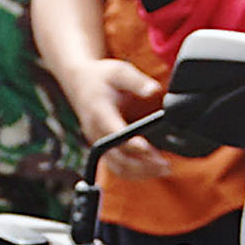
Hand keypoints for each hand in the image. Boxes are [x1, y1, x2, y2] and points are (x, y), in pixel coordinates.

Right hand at [59, 55, 169, 178]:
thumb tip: (154, 90)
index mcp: (100, 113)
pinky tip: (152, 170)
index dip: (132, 144)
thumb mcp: (119, 71)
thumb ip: (137, 81)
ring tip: (164, 169)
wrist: (79, 82)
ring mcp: (98, 142)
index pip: (115, 134)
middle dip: (142, 165)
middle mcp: (96, 132)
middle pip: (118, 157)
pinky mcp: (103, 148)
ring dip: (140, 173)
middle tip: (165, 165)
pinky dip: (134, 172)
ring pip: (118, 167)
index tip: (149, 150)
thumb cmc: (100, 77)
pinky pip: (117, 167)